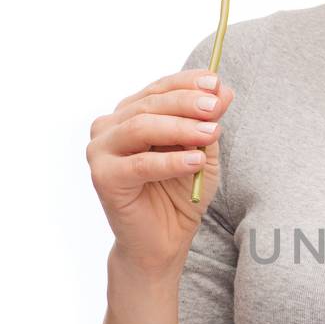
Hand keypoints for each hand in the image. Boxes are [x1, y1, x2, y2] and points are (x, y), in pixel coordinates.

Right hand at [86, 66, 235, 276]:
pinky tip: (195, 161)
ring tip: (211, 133)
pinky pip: (139, 164)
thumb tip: (223, 89)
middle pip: (150, 105)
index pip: (159, 89)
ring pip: (141, 127)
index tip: (215, 82)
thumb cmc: (180, 194)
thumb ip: (208, 122)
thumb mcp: (203, 152)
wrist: (163, 240)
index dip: (187, 83)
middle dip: (186, 103)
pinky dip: (169, 161)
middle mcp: (110, 127)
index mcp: (131, 114)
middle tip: (216, 107)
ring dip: (180, 128)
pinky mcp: (103, 177)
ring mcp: (101, 151)